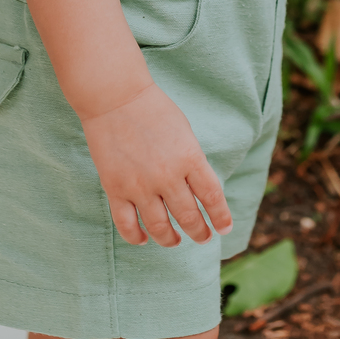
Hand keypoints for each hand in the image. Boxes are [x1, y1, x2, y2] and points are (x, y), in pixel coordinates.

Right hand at [81, 83, 232, 247]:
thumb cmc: (153, 110)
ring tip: (174, 241)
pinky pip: (127, 224)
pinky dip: (137, 237)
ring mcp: (140, 185)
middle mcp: (168, 176)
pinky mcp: (116, 189)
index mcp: (190, 158)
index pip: (212, 197)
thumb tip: (197, 193)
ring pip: (160, 227)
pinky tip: (144, 238)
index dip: (221, 217)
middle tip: (203, 237)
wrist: (115, 97)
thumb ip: (191, 163)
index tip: (224, 228)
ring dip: (170, 239)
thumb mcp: (184, 133)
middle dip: (200, 232)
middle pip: (189, 217)